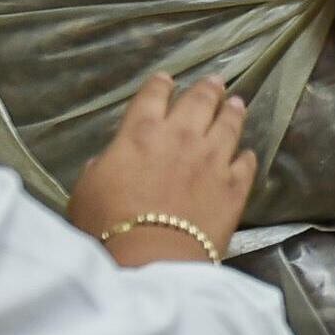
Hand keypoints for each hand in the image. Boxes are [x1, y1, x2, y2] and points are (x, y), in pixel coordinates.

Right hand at [68, 73, 259, 267]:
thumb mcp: (87, 190)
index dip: (160, 85)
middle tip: (215, 82)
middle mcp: (181, 136)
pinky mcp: (235, 185)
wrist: (151, 255)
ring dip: (232, 112)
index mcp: (141, 132)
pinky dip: (246, 156)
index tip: (166, 80)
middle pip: (199, 101)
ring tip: (237, 104)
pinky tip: (247, 154)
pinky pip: (245, 163)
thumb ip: (102, 167)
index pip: (153, 96)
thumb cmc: (108, 224)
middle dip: (207, 89)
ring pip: (228, 125)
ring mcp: (213, 158)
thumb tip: (109, 161)